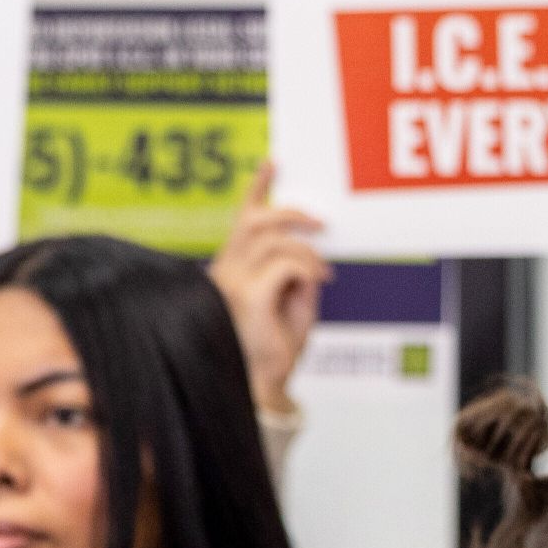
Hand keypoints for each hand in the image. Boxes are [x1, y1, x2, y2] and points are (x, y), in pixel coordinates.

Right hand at [207, 165, 327, 414]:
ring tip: (322, 274)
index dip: (257, 188)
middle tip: (321, 224)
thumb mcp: (292, 299)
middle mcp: (225, 270)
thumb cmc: (275, 348)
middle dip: (292, 212)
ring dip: (308, 253)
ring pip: (274, 239)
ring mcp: (233, 282)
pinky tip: (317, 285)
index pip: (241, 218)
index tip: (273, 162)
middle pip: (254, 219)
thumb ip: (295, 270)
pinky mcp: (249, 295)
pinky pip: (286, 265)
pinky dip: (307, 271)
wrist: (264, 384)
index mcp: (232, 268)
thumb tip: (309, 250)